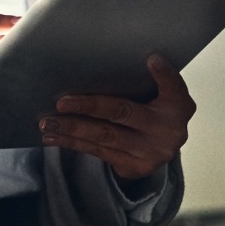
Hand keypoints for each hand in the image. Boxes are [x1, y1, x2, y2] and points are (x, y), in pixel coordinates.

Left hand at [38, 54, 195, 179]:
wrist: (163, 146)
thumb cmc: (155, 108)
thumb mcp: (162, 92)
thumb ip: (149, 78)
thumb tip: (125, 57)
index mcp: (177, 104)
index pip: (174, 87)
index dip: (165, 74)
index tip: (152, 59)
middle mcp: (168, 130)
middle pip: (123, 113)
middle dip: (88, 107)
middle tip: (60, 103)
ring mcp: (150, 152)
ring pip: (104, 137)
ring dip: (72, 129)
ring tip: (46, 122)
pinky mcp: (134, 167)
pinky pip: (97, 152)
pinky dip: (72, 143)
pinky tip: (53, 136)